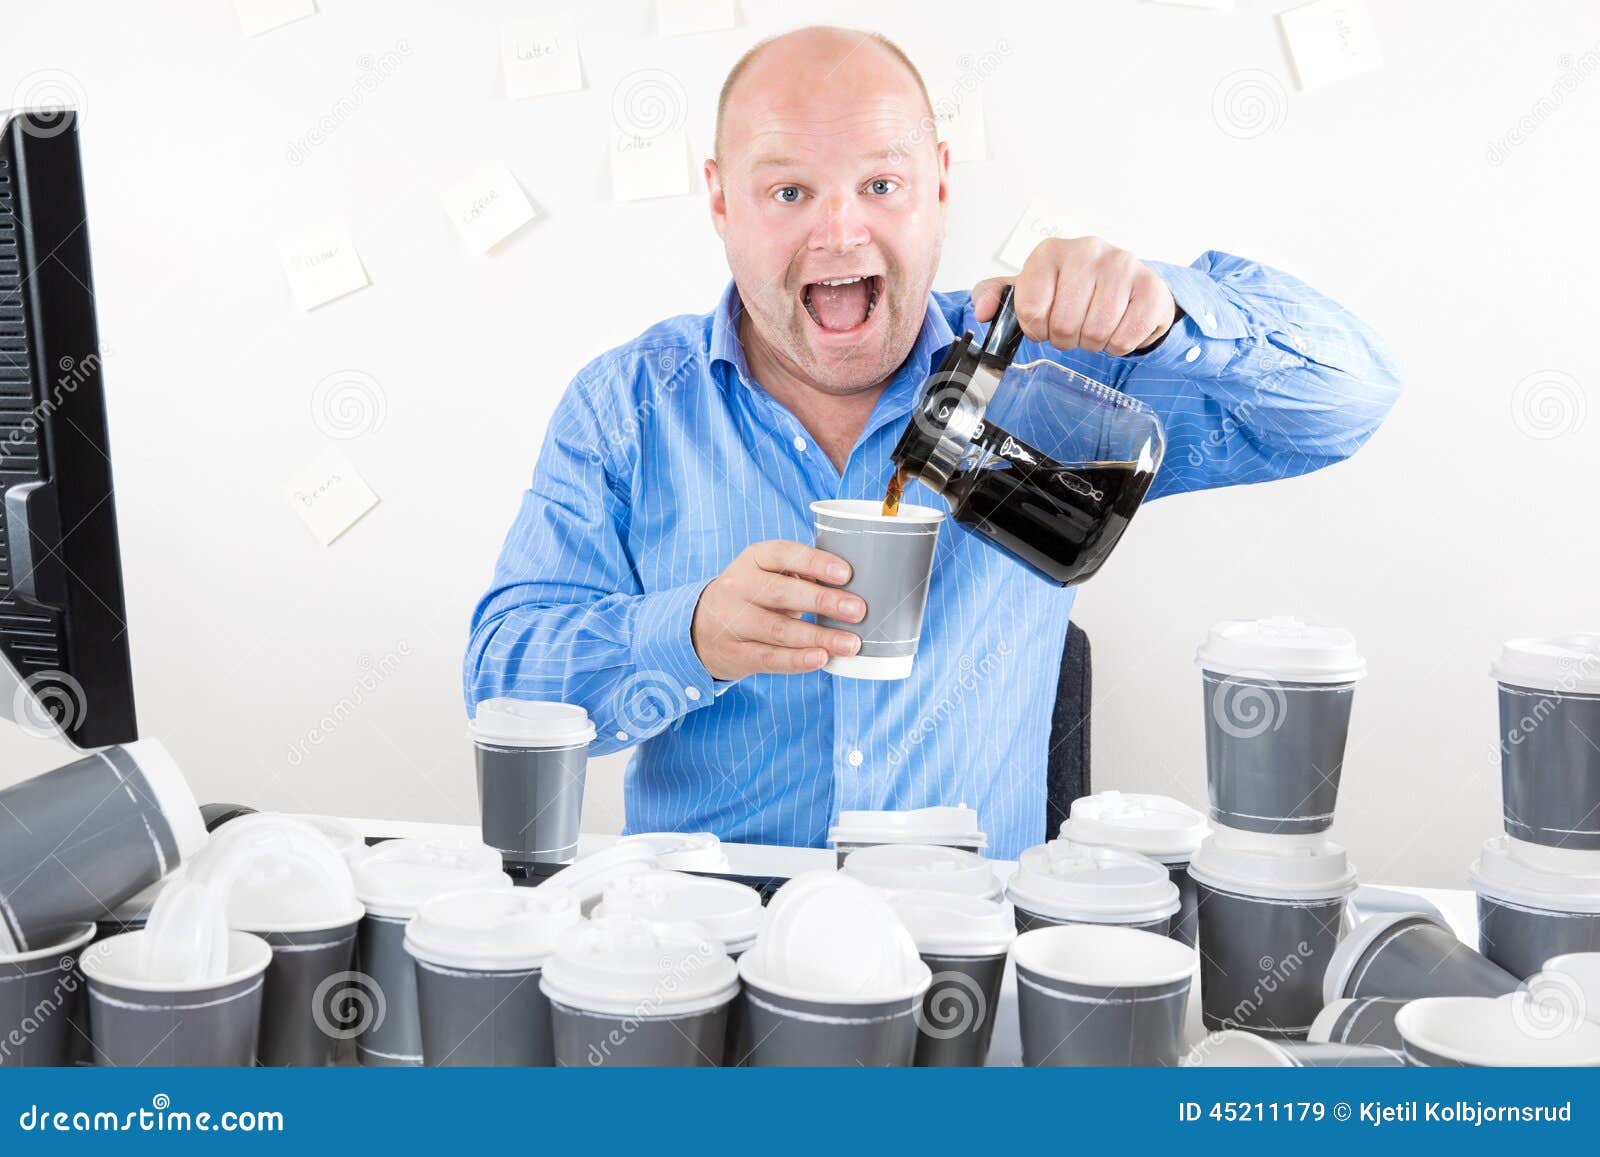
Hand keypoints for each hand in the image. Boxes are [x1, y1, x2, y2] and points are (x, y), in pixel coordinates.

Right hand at [691, 541, 864, 680]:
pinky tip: (821, 658)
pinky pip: (770, 657)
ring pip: (778, 629)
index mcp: (754, 558)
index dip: (815, 563)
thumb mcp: (768, 573)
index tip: (846, 574)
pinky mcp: (736, 653)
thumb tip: (853, 588)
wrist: (701, 627)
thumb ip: (802, 575)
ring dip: (818, 637)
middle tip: (858, 611)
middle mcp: (739, 586)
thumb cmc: (754, 595)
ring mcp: (734, 621)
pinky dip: (797, 660)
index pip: (784, 554)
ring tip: (850, 644)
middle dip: (823, 602)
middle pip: (782, 593)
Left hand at [973, 237, 1175, 356]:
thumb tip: (982, 312)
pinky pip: (1125, 338)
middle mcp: (1087, 250)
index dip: (1036, 329)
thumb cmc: (1071, 290)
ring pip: (1095, 332)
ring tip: (1094, 326)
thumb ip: (995, 296)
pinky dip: (1119, 345)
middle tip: (1073, 328)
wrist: (1126, 285)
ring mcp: (1122, 265)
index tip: (1044, 324)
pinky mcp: (1151, 287)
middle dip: (1065, 338)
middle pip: (1063, 324)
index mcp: (1050, 251)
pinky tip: (1118, 327)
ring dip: (1092, 342)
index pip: (1029, 310)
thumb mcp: (1029, 289)